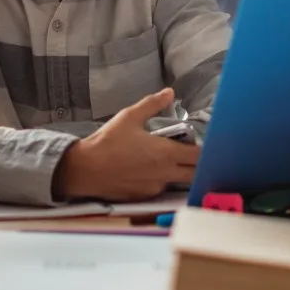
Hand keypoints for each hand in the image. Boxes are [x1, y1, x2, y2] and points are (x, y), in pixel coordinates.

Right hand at [56, 88, 198, 201]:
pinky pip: (159, 188)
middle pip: (196, 174)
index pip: (200, 156)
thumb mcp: (129, 117)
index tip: (198, 143)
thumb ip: (152, 104)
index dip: (204, 150)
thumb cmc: (107, 141)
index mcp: (166, 153)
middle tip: (188, 153)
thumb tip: (170, 92)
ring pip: (177, 182)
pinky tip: (145, 170)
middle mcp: (166, 174)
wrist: (85, 169)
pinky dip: (159, 180)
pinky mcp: (144, 197)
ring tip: (163, 159)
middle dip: (196, 165)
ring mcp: (155, 188)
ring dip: (177, 172)